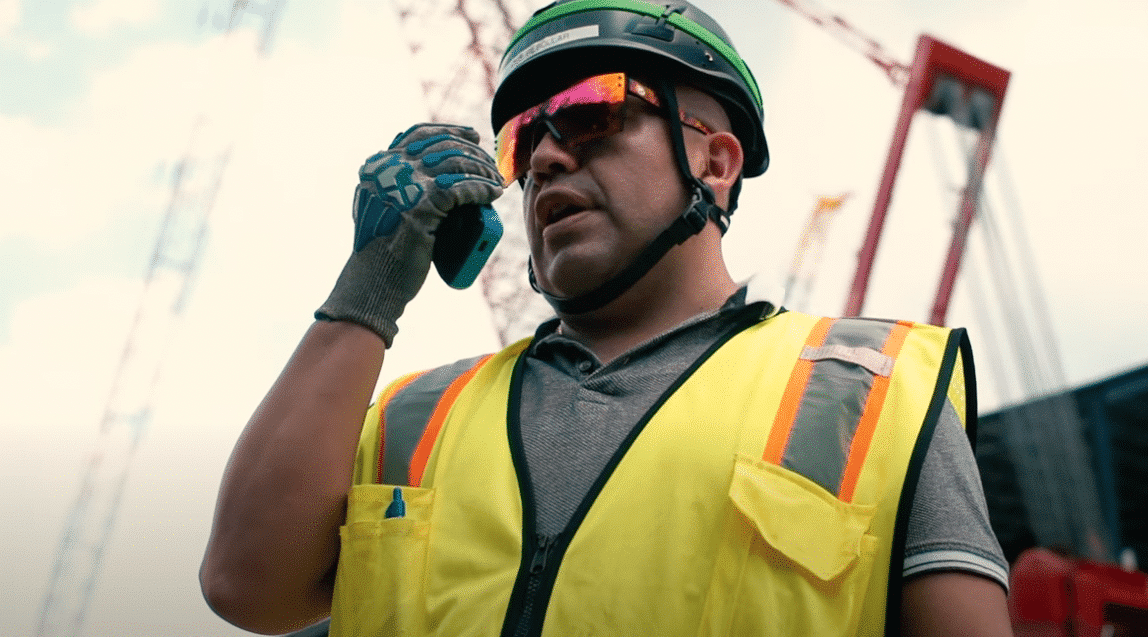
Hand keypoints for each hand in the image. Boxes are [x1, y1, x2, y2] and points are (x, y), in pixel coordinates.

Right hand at [315, 124, 502, 345]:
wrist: (374, 281)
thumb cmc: (382, 251)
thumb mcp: (382, 209)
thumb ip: (393, 188)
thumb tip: (428, 177)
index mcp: (378, 165)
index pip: (419, 135)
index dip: (449, 131)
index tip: (473, 136)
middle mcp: (388, 169)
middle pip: (442, 146)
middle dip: (474, 152)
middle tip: (492, 166)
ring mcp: (403, 185)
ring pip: (456, 164)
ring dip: (483, 170)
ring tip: (497, 182)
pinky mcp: (420, 206)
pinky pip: (461, 188)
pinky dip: (482, 188)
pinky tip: (493, 192)